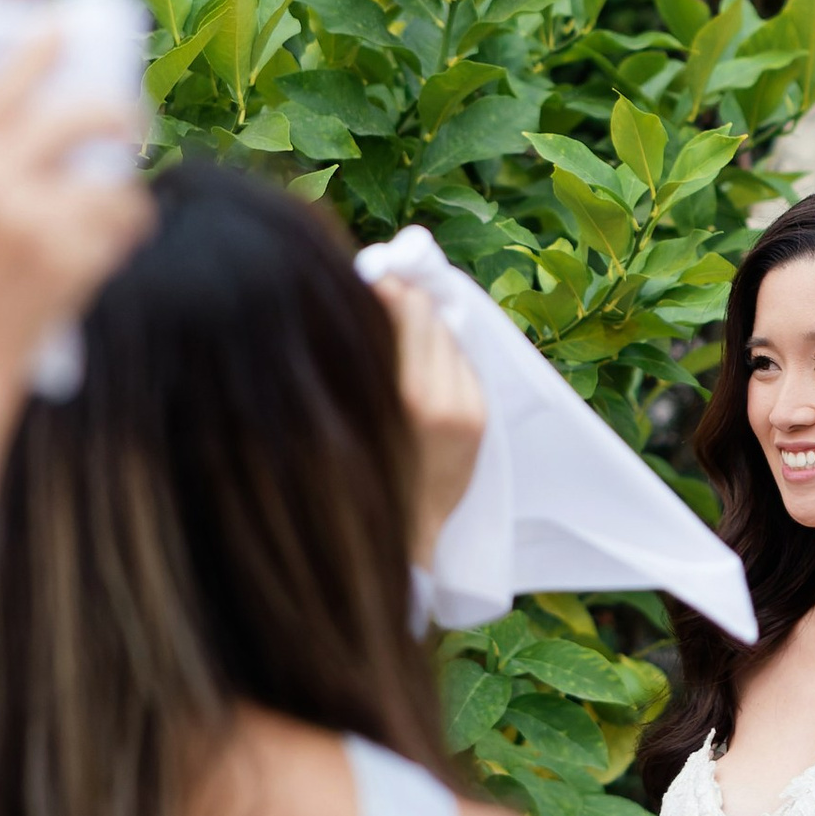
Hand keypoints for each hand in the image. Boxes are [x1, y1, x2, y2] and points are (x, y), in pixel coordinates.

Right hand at [0, 37, 148, 412]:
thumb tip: (36, 131)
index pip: (7, 83)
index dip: (44, 51)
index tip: (68, 31)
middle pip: (82, 116)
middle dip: (120, 114)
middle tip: (132, 126)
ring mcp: (33, 223)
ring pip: (117, 182)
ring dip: (123, 196)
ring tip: (114, 210)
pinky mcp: (70, 266)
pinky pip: (122, 230)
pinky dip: (123, 234)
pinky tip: (111, 244)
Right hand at [370, 269, 486, 563]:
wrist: (397, 539)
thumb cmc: (353, 478)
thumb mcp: (337, 416)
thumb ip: (350, 358)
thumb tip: (364, 296)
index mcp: (395, 394)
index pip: (398, 306)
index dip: (383, 284)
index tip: (369, 276)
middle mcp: (433, 396)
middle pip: (424, 313)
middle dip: (404, 301)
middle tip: (382, 296)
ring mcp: (461, 406)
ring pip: (446, 334)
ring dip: (425, 328)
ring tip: (398, 339)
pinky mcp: (477, 418)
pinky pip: (462, 363)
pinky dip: (442, 356)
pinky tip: (420, 369)